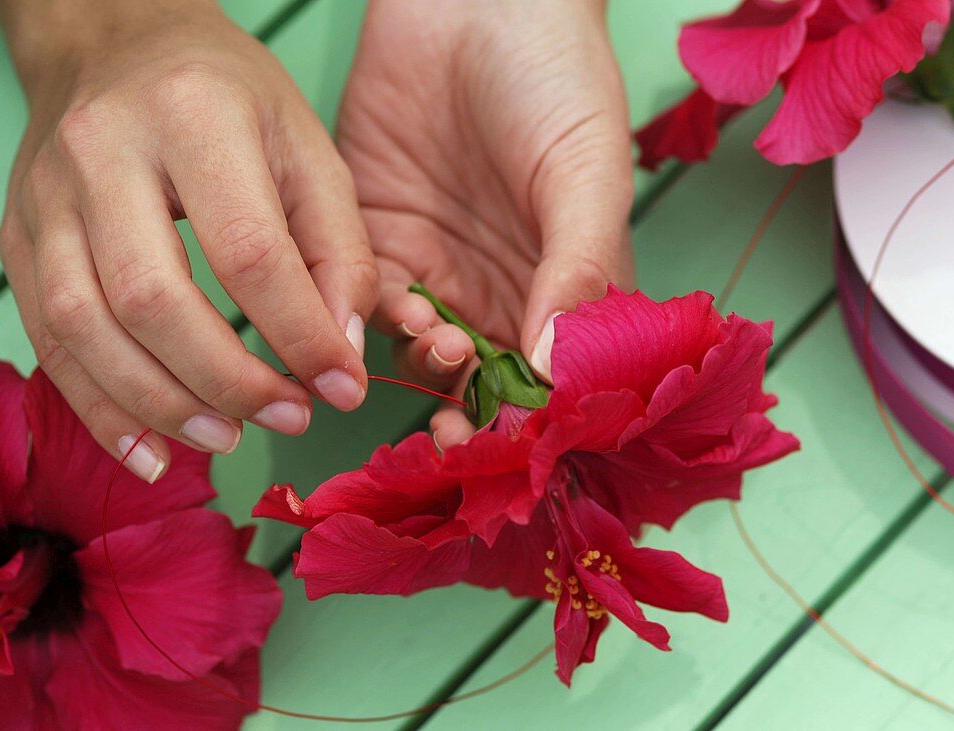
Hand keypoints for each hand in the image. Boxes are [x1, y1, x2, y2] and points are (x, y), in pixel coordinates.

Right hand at [0, 0, 376, 481]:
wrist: (116, 43)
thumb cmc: (229, 97)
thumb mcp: (308, 149)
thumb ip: (339, 249)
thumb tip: (340, 354)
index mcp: (193, 117)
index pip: (248, 250)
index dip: (299, 333)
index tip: (341, 387)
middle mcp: (102, 154)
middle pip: (154, 299)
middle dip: (228, 380)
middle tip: (289, 415)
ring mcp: (45, 198)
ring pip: (85, 328)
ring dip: (161, 405)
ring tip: (229, 438)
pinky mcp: (18, 237)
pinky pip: (46, 339)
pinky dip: (99, 406)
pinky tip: (152, 447)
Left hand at [338, 0, 633, 445]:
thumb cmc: (557, 79)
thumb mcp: (586, 174)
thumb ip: (575, 271)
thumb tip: (554, 368)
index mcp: (563, 286)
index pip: (551, 375)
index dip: (534, 419)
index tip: (517, 438)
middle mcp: (498, 288)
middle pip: (482, 381)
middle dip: (469, 413)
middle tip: (458, 425)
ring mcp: (436, 265)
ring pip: (420, 353)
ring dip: (425, 365)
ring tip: (439, 338)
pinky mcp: (376, 235)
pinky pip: (367, 301)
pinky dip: (377, 318)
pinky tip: (399, 306)